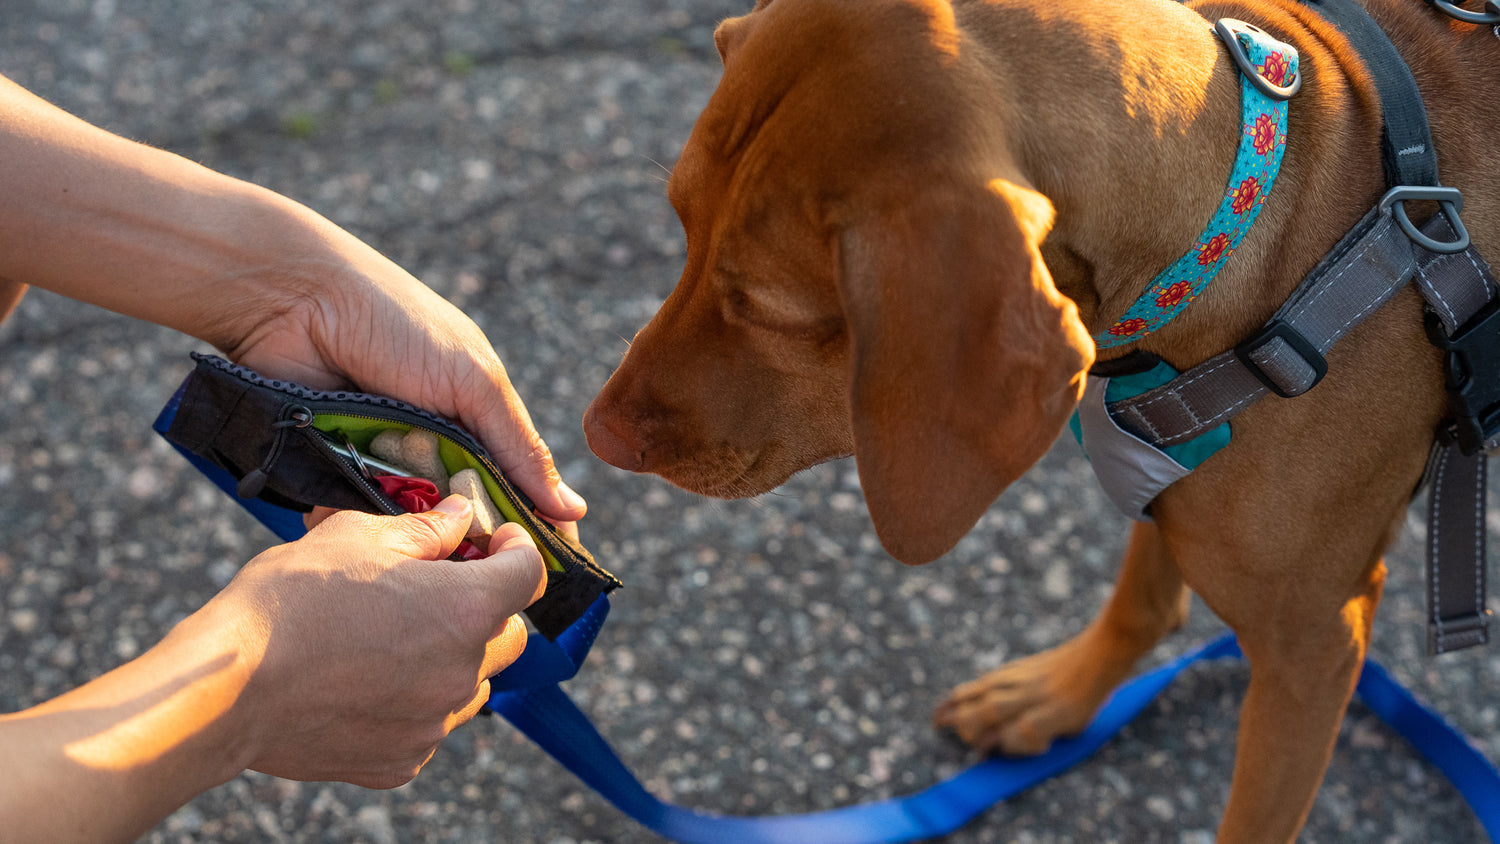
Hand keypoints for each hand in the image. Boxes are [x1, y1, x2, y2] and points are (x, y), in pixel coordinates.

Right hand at [207, 495, 544, 785]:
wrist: (226, 689)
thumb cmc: (290, 601)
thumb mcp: (359, 536)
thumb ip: (426, 529)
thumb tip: (459, 516)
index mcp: (466, 610)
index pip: (530, 573)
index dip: (515, 548)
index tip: (493, 540)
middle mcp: (463, 673)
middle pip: (508, 634)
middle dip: (486, 606)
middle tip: (440, 586)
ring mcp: (434, 724)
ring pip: (470, 683)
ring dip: (451, 657)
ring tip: (393, 635)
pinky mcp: (402, 762)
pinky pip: (429, 725)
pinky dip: (413, 701)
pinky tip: (365, 680)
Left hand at [223, 243, 586, 537]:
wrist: (294, 300)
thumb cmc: (395, 323)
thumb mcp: (474, 381)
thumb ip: (519, 448)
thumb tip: (573, 510)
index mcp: (477, 422)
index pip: (517, 487)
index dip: (535, 527)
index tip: (555, 571)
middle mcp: (434, 447)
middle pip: (465, 517)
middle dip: (473, 544)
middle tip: (483, 573)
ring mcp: (384, 463)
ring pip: (412, 526)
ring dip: (418, 539)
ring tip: (425, 558)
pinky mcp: (336, 473)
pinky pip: (359, 518)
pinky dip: (364, 526)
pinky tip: (372, 541)